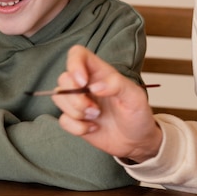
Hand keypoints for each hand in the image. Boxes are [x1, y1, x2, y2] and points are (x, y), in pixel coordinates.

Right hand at [52, 45, 162, 162]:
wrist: (136, 141)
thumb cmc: (137, 115)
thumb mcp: (135, 97)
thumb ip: (117, 85)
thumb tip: (94, 86)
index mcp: (100, 72)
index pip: (78, 54)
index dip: (74, 64)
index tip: (82, 82)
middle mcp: (85, 84)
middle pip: (64, 78)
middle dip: (75, 97)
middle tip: (95, 109)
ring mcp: (78, 102)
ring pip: (59, 98)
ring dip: (76, 111)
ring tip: (96, 117)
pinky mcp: (74, 119)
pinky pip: (63, 120)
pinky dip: (77, 127)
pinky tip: (93, 128)